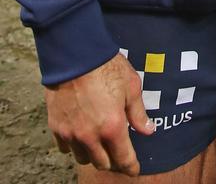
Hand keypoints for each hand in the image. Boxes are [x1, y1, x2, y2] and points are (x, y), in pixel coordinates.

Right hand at [45, 52, 154, 174]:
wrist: (75, 54)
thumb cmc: (106, 67)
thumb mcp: (131, 86)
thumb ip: (139, 113)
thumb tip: (148, 131)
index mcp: (113, 127)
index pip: (123, 159)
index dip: (130, 167)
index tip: (134, 170)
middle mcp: (91, 136)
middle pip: (103, 163)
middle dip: (113, 161)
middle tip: (118, 153)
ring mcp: (71, 133)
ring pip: (83, 158)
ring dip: (93, 153)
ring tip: (99, 142)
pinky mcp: (56, 127)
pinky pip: (65, 147)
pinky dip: (74, 145)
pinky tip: (81, 134)